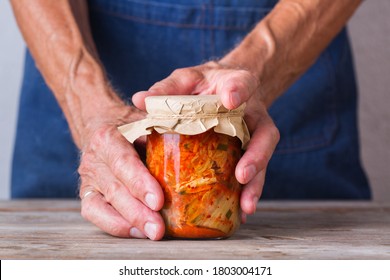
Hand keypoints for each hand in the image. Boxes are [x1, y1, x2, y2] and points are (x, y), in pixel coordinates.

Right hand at [78, 105, 165, 239]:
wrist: (101, 123)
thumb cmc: (130, 125)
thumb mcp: (144, 121)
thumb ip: (161, 129)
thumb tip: (193, 142)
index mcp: (107, 138)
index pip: (123, 163)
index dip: (139, 183)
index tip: (158, 201)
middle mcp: (94, 159)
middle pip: (114, 189)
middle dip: (137, 212)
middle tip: (158, 229)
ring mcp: (88, 179)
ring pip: (101, 206)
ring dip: (129, 222)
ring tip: (152, 233)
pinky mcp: (87, 194)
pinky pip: (95, 214)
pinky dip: (115, 226)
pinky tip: (137, 232)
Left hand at [132, 61, 279, 220]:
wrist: (227, 89)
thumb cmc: (204, 84)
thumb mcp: (186, 80)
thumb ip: (167, 89)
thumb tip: (140, 100)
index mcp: (236, 85)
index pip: (242, 83)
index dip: (237, 91)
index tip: (230, 99)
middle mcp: (252, 112)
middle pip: (263, 133)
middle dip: (255, 156)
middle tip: (242, 175)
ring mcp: (255, 133)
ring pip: (262, 157)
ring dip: (255, 183)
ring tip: (245, 205)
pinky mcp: (252, 150)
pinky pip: (255, 171)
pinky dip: (249, 191)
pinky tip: (241, 210)